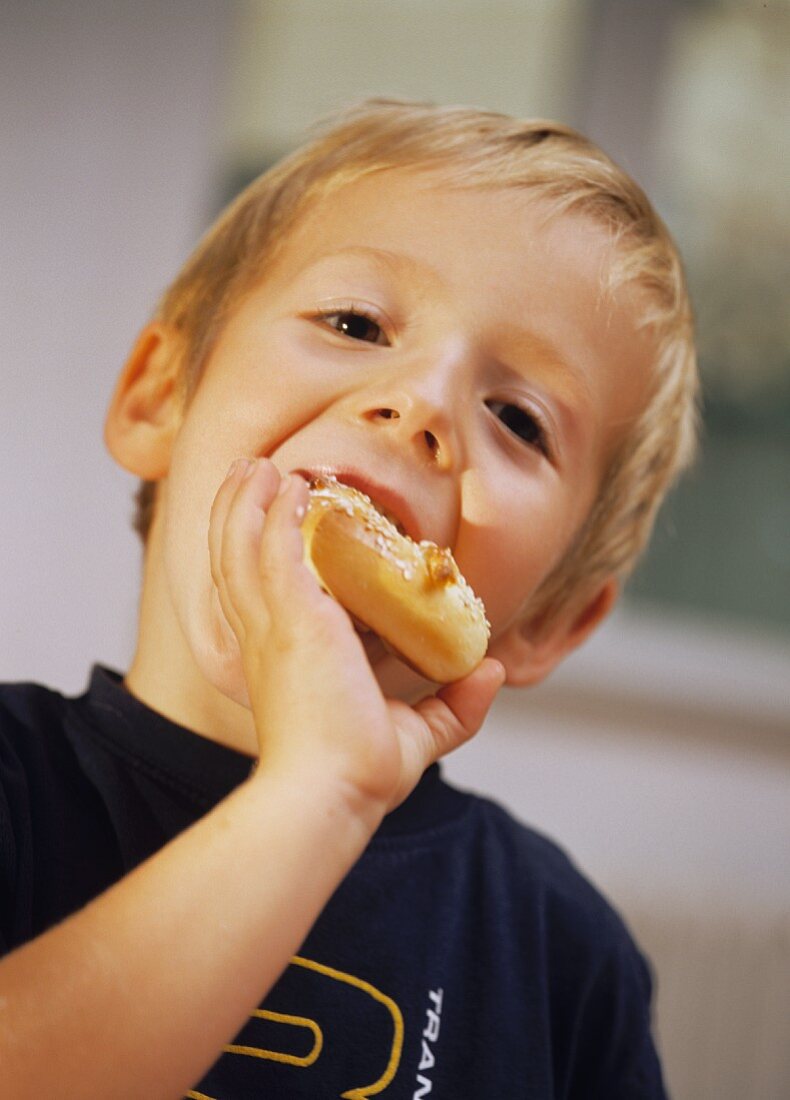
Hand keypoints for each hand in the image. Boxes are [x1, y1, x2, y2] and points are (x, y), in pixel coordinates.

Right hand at [208, 458, 504, 816]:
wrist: (330, 795)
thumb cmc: (358, 773)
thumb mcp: (416, 733)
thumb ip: (455, 705)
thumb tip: (493, 669)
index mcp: (283, 656)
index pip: (257, 590)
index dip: (256, 549)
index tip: (273, 515)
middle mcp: (266, 636)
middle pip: (236, 556)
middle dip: (239, 511)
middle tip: (252, 473)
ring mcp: (274, 624)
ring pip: (242, 544)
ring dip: (246, 500)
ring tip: (258, 465)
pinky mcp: (292, 618)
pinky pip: (274, 548)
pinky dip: (277, 513)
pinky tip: (291, 485)